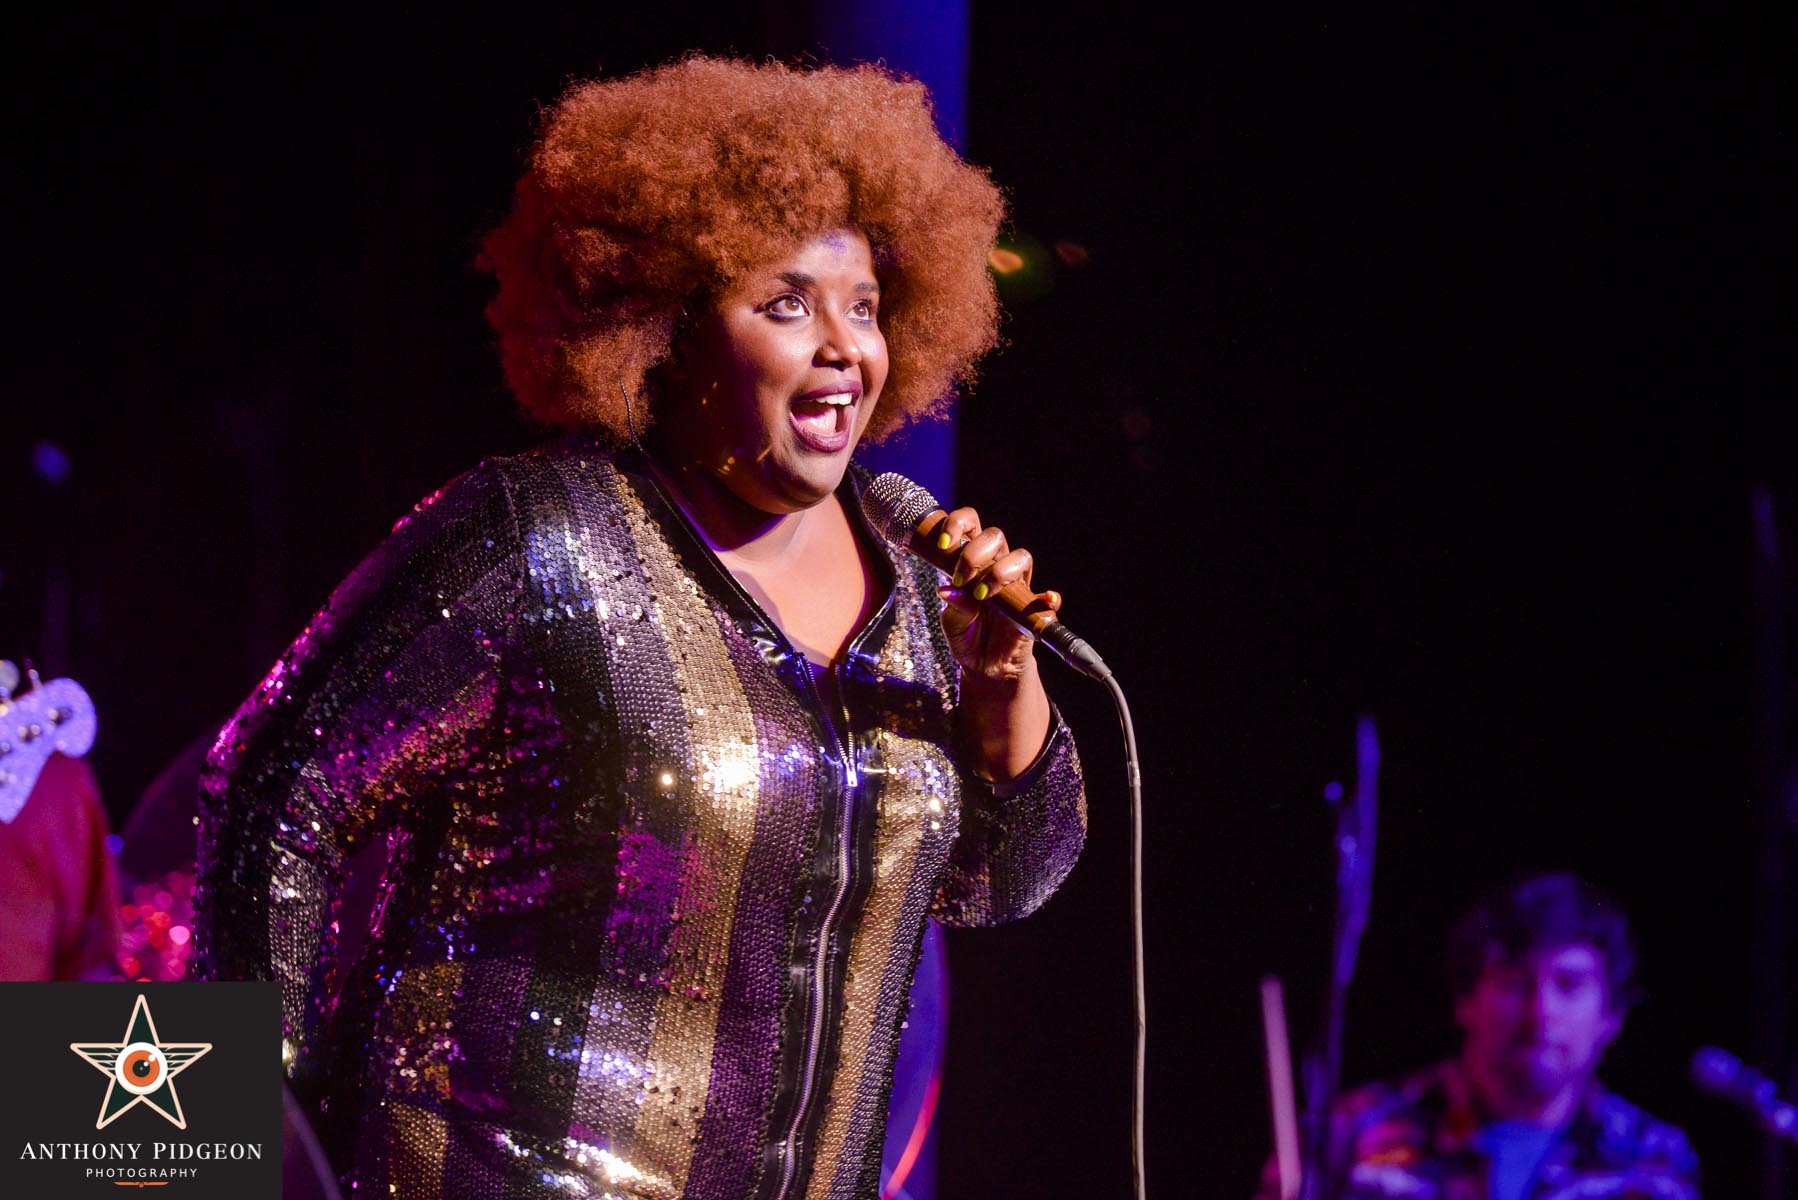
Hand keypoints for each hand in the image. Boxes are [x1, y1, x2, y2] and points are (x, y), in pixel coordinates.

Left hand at [934, 507, 1056, 780]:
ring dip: (1001, 571)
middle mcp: (997, 566)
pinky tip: (1045, 601)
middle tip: (961, 579)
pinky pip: (1047, 599)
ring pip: (1021, 557)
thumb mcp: (953, 625)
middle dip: (975, 553)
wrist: (986, 667)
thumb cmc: (967, 637)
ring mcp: (1017, 585)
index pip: (971, 525)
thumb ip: (954, 608)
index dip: (959, 524)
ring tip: (983, 594)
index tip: (944, 545)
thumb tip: (948, 591)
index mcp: (973, 561)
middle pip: (996, 536)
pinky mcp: (1034, 609)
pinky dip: (1048, 599)